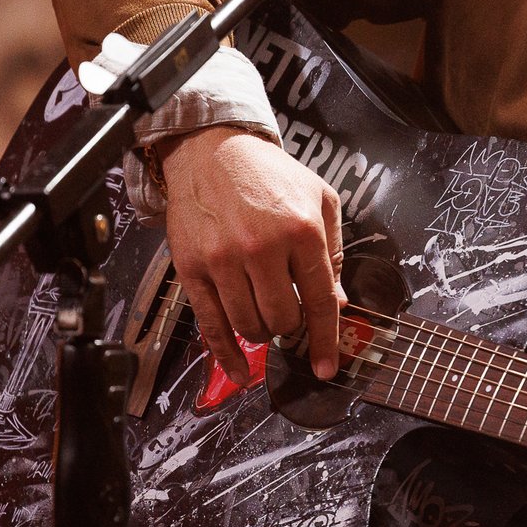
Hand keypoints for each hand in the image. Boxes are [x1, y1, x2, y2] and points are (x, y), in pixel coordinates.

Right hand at [157, 126, 345, 383]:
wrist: (213, 152)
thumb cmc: (272, 176)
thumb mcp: (320, 200)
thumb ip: (333, 252)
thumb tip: (335, 303)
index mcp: (302, 231)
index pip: (319, 299)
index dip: (325, 339)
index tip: (327, 368)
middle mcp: (262, 248)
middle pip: (282, 319)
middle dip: (291, 326)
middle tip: (290, 314)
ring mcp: (223, 260)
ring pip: (248, 326)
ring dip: (262, 331)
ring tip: (266, 314)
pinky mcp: (192, 269)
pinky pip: (210, 326)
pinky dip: (227, 356)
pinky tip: (240, 373)